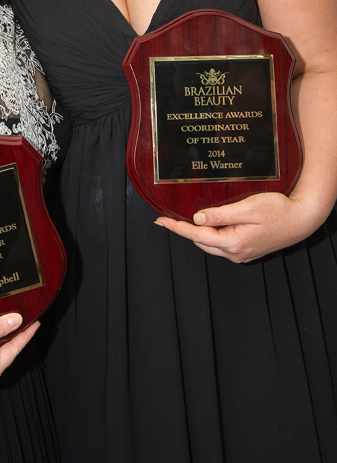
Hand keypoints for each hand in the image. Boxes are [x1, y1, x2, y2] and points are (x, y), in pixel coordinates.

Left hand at [154, 191, 323, 262]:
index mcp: (233, 243)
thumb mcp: (248, 208)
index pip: (196, 235)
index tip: (160, 221)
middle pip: (201, 242)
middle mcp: (235, 253)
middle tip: (171, 217)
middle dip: (186, 231)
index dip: (176, 228)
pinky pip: (223, 245)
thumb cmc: (278, 211)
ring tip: (190, 219)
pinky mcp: (248, 251)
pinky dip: (214, 236)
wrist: (302, 220)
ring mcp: (242, 255)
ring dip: (200, 234)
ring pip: (212, 245)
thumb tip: (197, 218)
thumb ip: (221, 214)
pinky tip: (213, 225)